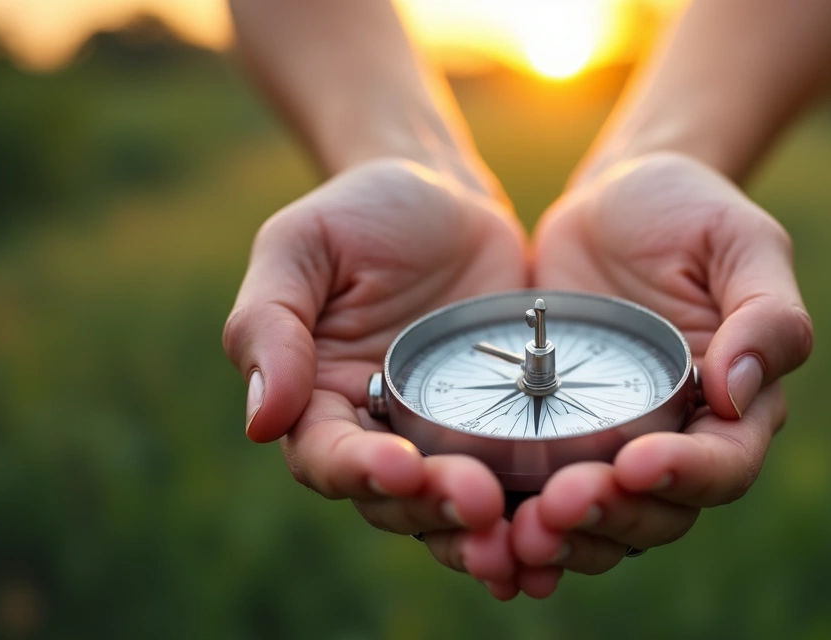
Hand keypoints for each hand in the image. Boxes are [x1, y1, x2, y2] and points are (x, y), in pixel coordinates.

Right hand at [223, 159, 528, 597]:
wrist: (447, 196)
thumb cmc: (361, 213)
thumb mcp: (302, 246)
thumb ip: (270, 324)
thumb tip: (261, 421)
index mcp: (319, 402)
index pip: (328, 458)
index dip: (361, 472)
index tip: (402, 468)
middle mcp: (380, 436)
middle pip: (398, 502)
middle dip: (436, 511)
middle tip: (479, 505)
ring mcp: (446, 440)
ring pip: (457, 512)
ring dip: (487, 534)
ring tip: (524, 542)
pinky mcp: (506, 432)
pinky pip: (519, 483)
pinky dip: (536, 511)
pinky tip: (570, 522)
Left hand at [514, 152, 812, 590]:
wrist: (609, 201)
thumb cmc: (687, 211)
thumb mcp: (740, 240)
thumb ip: (765, 314)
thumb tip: (738, 392)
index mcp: (737, 406)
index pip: (724, 464)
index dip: (685, 475)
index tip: (636, 464)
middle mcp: (679, 443)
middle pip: (658, 514)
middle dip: (611, 517)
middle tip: (560, 505)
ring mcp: (614, 449)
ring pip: (601, 525)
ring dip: (564, 541)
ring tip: (520, 535)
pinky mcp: (554, 442)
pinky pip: (540, 501)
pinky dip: (516, 527)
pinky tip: (483, 539)